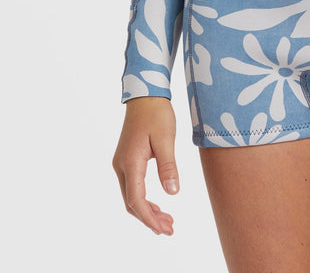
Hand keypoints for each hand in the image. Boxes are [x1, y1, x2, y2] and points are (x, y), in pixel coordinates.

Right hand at [112, 96, 178, 235]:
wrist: (145, 95)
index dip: (149, 218)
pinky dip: (144, 199)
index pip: (136, 200)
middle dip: (149, 219)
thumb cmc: (156, 114)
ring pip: (131, 196)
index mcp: (130, 162)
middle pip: (131, 202)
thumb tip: (172, 192)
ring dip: (147, 211)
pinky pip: (132, 187)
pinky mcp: (126, 160)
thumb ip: (168, 166)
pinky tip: (158, 205)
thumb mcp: (166, 138)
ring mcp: (121, 164)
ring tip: (167, 221)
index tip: (162, 229)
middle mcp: (121, 166)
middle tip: (169, 229)